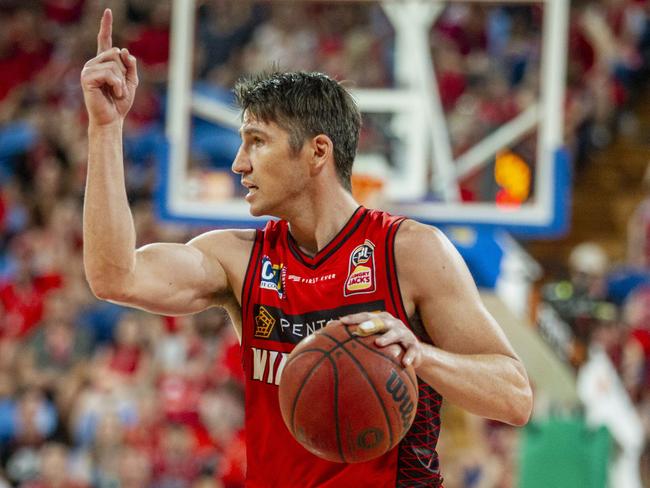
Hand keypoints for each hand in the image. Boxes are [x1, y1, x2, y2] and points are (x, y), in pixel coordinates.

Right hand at [80, 8, 138, 126]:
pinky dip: (117, 85)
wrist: (112, 119)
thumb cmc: (120, 103)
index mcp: (104, 63)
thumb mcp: (131, 82)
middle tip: (119, 88)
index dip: (106, 26)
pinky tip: (113, 94)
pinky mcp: (87, 78)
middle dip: (124, 72)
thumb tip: (123, 50)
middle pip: (115, 53)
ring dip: (121, 82)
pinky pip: (109, 74)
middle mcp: (94, 63)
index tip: (108, 11)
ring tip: (116, 93)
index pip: (105, 41)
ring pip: (114, 64)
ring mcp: (88, 70)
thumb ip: (130, 66)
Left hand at [338, 311, 422, 367]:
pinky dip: (409, 356)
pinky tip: (404, 363)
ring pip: (396, 334)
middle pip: (380, 321)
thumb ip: (357, 337)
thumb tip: (330, 336)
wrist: (413, 352)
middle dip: (370, 324)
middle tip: (360, 329)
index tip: (340, 322)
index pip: (365, 316)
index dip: (353, 318)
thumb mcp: (374, 338)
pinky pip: (412, 350)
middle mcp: (392, 323)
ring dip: (388, 337)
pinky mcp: (414, 346)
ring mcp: (404, 333)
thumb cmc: (387, 344)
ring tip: (379, 343)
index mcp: (380, 320)